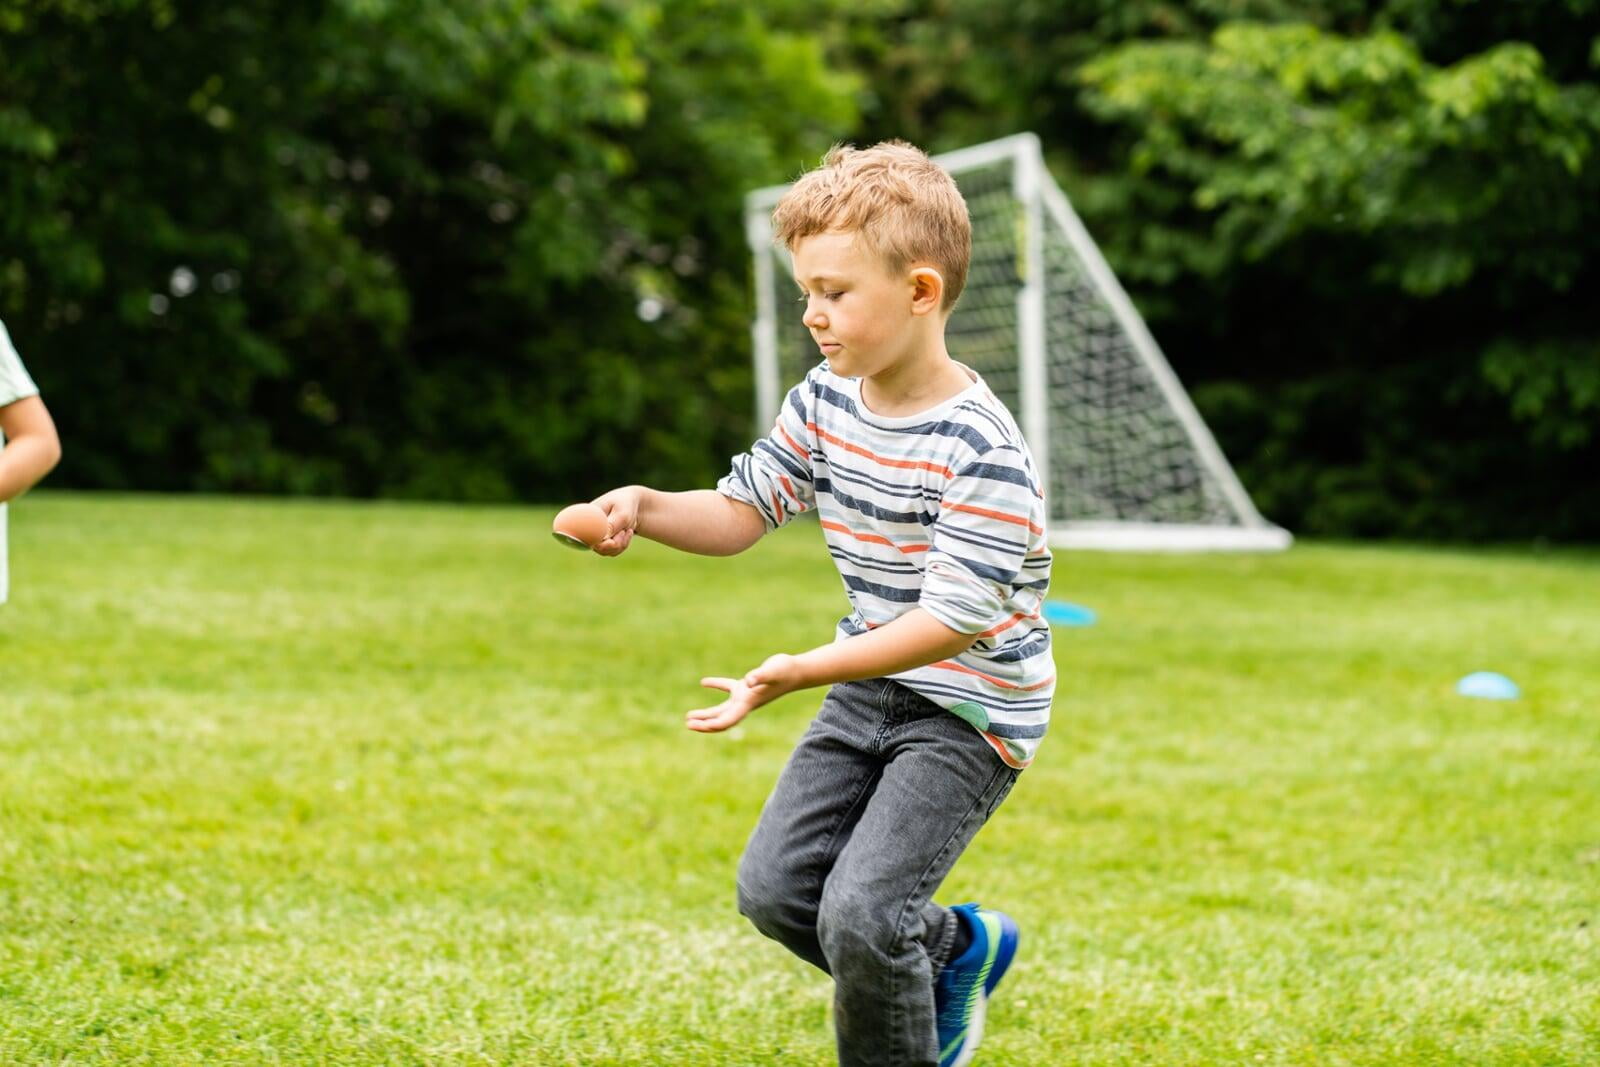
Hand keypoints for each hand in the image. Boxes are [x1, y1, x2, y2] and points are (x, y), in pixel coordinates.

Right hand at [590, 486, 643, 555]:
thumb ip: (612, 525)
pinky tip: (627, 533)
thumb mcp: (621, 512)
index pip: (584, 536)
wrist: (630, 503)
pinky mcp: (602, 542)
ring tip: (627, 530)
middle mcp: (587, 528)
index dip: (597, 543)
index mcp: (586, 517)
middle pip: (596, 547)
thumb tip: (603, 539)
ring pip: (605, 551)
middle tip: (623, 532)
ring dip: (620, 544)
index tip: (611, 542)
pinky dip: (622, 545)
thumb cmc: (625, 504)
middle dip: (614, 544)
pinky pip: (611, 551)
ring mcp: (594, 537)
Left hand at [687, 653, 805, 732]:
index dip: (712, 725)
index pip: (728, 720)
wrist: (797, 670)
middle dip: (704, 724)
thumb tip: (748, 680)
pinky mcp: (747, 686)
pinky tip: (704, 683)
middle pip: (721, 719)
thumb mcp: (772, 671)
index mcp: (748, 703)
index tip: (697, 725)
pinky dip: (715, 686)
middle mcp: (745, 703)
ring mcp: (746, 696)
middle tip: (688, 724)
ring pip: (722, 709)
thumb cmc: (785, 671)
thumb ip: (760, 675)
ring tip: (689, 717)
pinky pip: (728, 689)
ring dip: (706, 714)